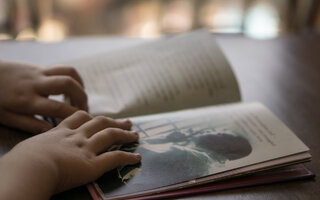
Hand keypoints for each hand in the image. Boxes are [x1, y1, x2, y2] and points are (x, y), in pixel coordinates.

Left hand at [0, 60, 87, 132]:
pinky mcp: (40, 67)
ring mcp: (39, 72)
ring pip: (69, 72)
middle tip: (85, 109)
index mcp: (27, 100)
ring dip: (80, 86)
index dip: (74, 114)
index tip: (83, 121)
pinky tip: (71, 90)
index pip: (57, 107)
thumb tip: (51, 131)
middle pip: (68, 83)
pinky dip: (74, 79)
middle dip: (82, 97)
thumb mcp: (7, 117)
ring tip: (79, 99)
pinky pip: (63, 69)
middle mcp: (36, 84)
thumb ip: (30, 124)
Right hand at [0, 111, 140, 199]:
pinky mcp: (93, 164)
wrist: (28, 168)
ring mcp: (86, 149)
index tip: (97, 117)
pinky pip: (115, 158)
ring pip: (110, 136)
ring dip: (125, 135)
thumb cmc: (21, 161)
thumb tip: (29, 154)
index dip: (91, 117)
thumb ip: (36, 148)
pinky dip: (128, 157)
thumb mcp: (28, 148)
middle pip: (99, 123)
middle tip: (127, 122)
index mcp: (60, 132)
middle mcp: (76, 137)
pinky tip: (137, 158)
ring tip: (135, 134)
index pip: (79, 118)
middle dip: (114, 122)